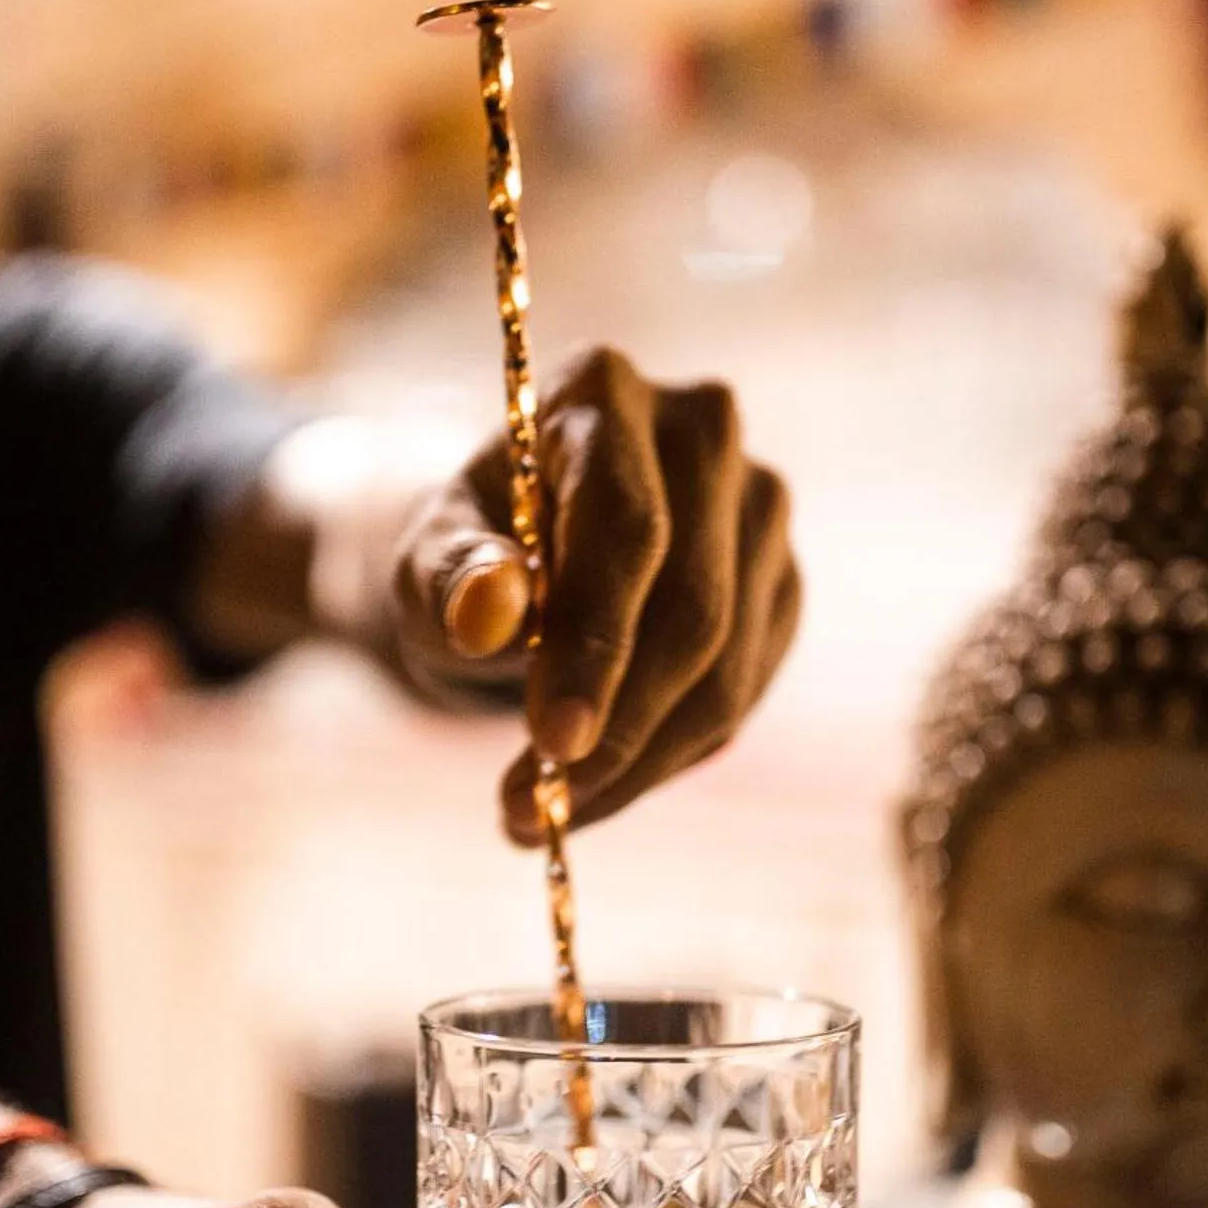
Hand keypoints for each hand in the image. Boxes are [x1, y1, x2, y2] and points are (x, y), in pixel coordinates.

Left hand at [384, 348, 800, 841]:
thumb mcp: (425, 562)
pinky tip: (606, 779)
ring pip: (728, 671)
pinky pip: (744, 696)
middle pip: (694, 611)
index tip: (552, 746)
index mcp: (604, 394)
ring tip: (548, 813)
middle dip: (617, 731)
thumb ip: (446, 578)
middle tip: (530, 812)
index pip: (628, 530)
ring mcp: (759, 507)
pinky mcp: (782, 580)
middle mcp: (704, 430)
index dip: (596, 646)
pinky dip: (671, 758)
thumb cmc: (468, 551)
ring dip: (640, 764)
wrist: (524, 549)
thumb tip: (489, 613)